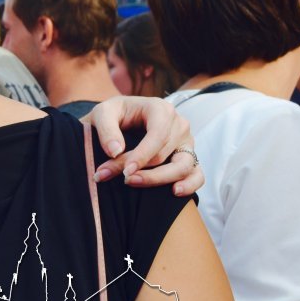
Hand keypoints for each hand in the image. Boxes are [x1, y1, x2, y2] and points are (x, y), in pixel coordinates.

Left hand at [84, 96, 201, 195]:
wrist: (119, 120)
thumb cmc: (113, 115)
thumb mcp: (102, 114)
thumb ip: (106, 129)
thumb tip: (115, 151)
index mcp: (160, 109)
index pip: (158, 135)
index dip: (143, 155)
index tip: (126, 171)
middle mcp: (178, 124)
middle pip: (165, 154)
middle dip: (142, 170)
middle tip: (121, 179)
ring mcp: (186, 142)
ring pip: (183, 166)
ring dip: (160, 179)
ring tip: (138, 184)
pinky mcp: (189, 158)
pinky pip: (197, 175)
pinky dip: (189, 185)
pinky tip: (174, 191)